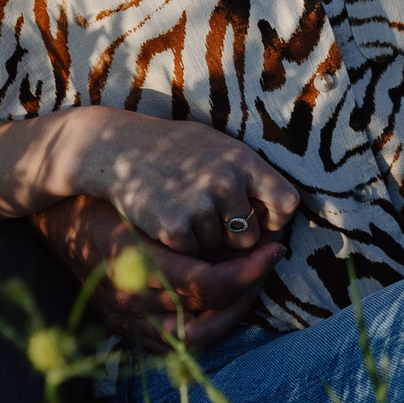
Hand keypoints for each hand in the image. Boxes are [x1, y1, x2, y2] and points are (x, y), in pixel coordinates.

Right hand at [31, 194, 284, 350]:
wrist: (55, 214)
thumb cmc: (108, 196)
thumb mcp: (146, 200)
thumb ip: (190, 222)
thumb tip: (248, 231)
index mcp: (135, 266)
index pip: (207, 286)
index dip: (250, 272)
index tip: (274, 249)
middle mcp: (128, 301)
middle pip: (204, 322)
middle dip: (245, 296)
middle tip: (266, 266)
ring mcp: (122, 320)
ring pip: (191, 340)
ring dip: (230, 315)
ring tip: (250, 284)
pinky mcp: (121, 328)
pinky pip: (173, 341)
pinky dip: (205, 324)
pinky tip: (224, 299)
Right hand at [48, 110, 300, 260]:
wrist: (117, 147)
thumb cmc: (172, 148)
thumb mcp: (218, 147)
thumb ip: (250, 174)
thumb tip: (284, 211)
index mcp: (243, 161)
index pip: (287, 204)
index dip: (274, 219)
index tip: (258, 219)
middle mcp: (227, 182)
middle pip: (252, 238)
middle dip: (233, 237)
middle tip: (207, 217)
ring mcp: (200, 205)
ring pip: (219, 250)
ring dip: (203, 241)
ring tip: (182, 211)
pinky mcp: (174, 227)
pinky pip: (192, 255)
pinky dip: (180, 246)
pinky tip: (165, 221)